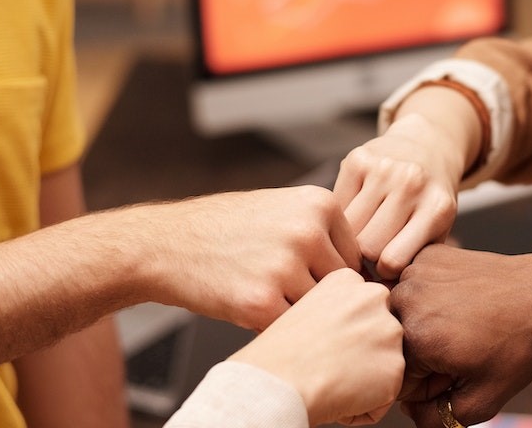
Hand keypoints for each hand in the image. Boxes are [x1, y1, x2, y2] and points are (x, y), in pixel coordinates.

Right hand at [132, 185, 360, 329]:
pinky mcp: (261, 302)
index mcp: (319, 204)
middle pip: (343, 284)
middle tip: (293, 299)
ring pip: (320, 309)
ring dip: (302, 314)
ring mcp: (285, 267)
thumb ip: (322, 231)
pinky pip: (292, 327)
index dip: (334, 274)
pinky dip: (278, 327)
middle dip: (322, 297)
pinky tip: (254, 311)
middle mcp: (308, 232)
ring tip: (272, 302)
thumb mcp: (281, 208)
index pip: (355, 255)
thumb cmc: (226, 229)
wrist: (166, 244)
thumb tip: (365, 270)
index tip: (309, 280)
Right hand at [230, 269, 404, 425]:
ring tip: (330, 379)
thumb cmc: (280, 354)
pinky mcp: (395, 367)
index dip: (341, 337)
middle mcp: (375, 297)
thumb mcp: (305, 310)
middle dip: (358, 356)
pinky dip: (364, 407)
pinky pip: (385, 397)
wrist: (278, 380)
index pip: (362, 313)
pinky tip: (338, 396)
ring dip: (362, 381)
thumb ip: (338, 312)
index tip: (320, 344)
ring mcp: (390, 331)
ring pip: (383, 365)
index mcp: (350, 280)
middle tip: (325, 364)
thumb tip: (354, 335)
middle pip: (378, 336)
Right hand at [334, 112, 463, 278]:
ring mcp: (384, 168)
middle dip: (365, 258)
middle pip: (367, 246)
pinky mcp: (358, 158)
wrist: (428, 146)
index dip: (384, 273)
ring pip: (347, 228)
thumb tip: (380, 301)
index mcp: (436, 208)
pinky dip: (339, 217)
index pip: (392, 261)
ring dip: (350, 239)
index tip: (384, 271)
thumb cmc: (428, 202)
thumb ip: (415, 262)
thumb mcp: (436, 231)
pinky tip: (353, 215)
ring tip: (359, 239)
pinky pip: (336, 205)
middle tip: (368, 256)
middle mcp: (412, 184)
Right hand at [390, 245, 531, 427]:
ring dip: (425, 324)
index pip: (399, 380)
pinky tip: (462, 299)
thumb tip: (410, 411)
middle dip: (425, 355)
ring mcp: (413, 273)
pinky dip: (432, 297)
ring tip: (464, 322)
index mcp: (414, 340)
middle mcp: (404, 302)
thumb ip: (437, 419)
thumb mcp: (484, 399)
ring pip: (403, 317)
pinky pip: (415, 288)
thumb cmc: (518, 344)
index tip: (459, 370)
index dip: (431, 384)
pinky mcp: (425, 256)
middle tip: (465, 346)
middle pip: (398, 347)